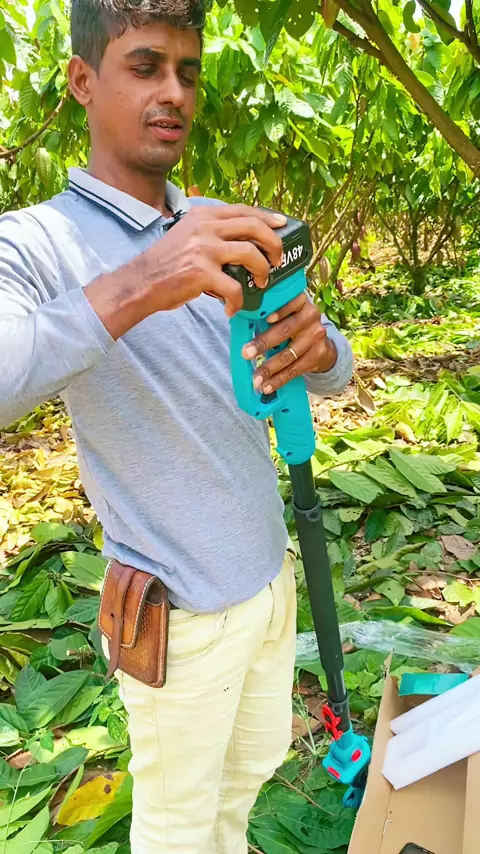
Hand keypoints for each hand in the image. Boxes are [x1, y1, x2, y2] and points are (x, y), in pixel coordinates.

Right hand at [136, 204, 285, 317]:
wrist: (141, 282)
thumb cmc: (166, 264)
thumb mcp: (187, 235)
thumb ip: (211, 232)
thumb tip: (244, 241)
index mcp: (203, 215)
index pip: (243, 210)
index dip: (267, 218)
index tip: (282, 225)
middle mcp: (205, 227)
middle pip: (254, 227)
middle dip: (274, 244)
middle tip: (276, 260)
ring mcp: (204, 249)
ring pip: (251, 255)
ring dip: (262, 272)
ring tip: (261, 284)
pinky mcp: (202, 273)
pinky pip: (235, 288)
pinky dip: (238, 301)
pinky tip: (232, 308)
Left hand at [242, 293, 336, 393]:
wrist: (321, 346)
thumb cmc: (293, 327)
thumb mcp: (286, 316)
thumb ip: (269, 316)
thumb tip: (241, 324)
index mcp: (300, 302)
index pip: (291, 301)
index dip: (279, 310)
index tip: (265, 318)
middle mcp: (311, 316)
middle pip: (285, 331)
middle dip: (263, 343)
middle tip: (246, 353)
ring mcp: (316, 335)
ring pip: (289, 354)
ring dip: (269, 368)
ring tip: (255, 378)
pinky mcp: (318, 354)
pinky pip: (295, 369)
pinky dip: (279, 379)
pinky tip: (267, 386)